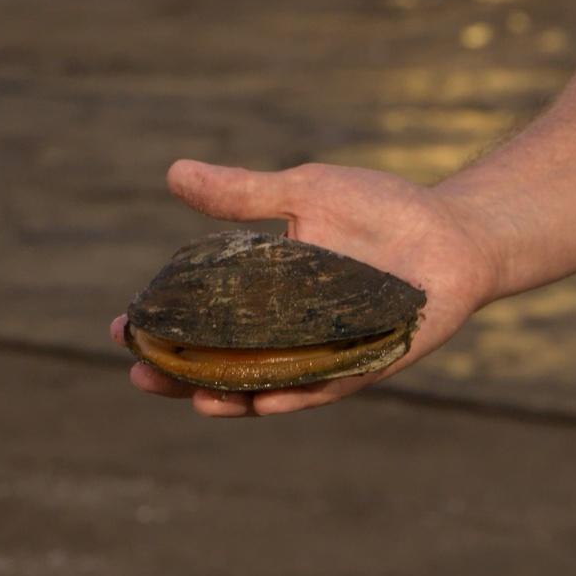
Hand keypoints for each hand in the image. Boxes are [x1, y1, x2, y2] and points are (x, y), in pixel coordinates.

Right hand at [110, 159, 496, 416]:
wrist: (453, 229)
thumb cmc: (380, 209)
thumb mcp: (306, 192)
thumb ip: (246, 194)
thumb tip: (175, 173)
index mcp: (267, 295)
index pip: (203, 321)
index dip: (162, 330)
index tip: (122, 328)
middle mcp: (289, 334)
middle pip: (224, 365)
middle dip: (181, 374)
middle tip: (142, 372)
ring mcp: (325, 352)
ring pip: (267, 387)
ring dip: (231, 398)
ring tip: (197, 401)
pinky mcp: (366, 365)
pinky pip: (325, 388)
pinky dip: (295, 396)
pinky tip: (264, 402)